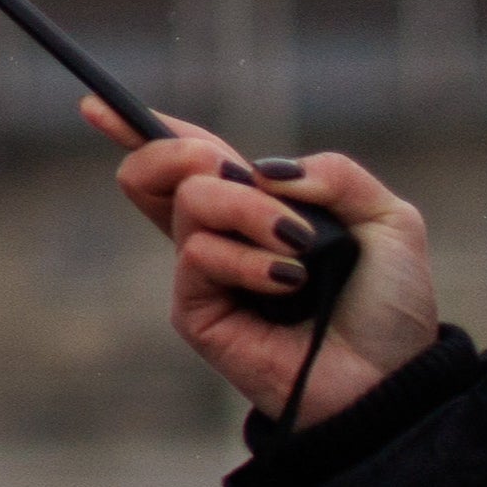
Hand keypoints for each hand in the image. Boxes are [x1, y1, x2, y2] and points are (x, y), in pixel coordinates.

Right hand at [100, 113, 443, 428]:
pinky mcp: (198, 314)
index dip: (141, 130)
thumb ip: (334, 173)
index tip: (94, 107)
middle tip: (231, 172)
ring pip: (190, 201)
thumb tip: (260, 171)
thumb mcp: (389, 219)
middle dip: (179, 149)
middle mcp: (222, 238)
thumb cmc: (390, 308)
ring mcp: (206, 276)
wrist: (391, 379)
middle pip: (152, 171)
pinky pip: (199, 255)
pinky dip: (248, 259)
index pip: (190, 161)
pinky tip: (288, 281)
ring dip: (249, 211)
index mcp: (259, 210)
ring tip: (299, 248)